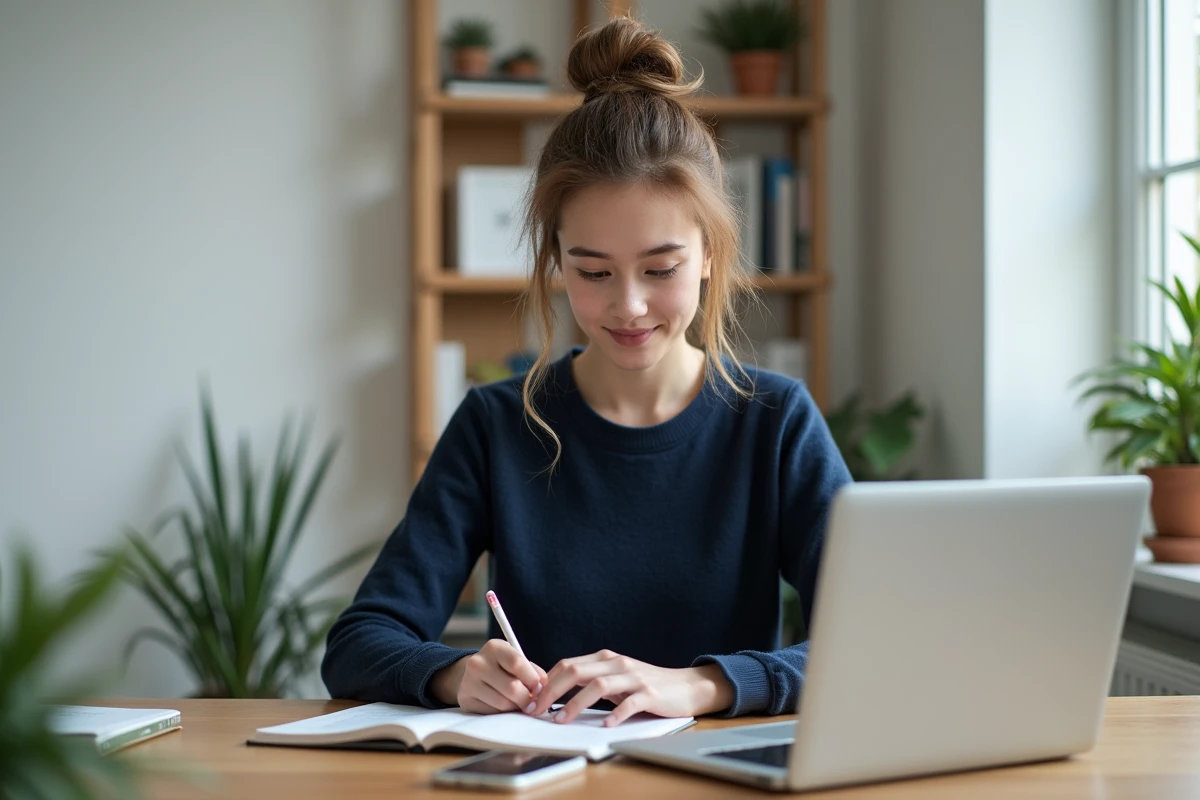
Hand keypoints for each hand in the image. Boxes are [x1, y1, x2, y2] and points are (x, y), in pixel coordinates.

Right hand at [431, 639, 547, 713]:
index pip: (517, 663)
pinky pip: (492, 713)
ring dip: (516, 707)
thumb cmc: (501, 667)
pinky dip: (503, 713)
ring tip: (517, 703)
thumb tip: (543, 687)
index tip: (539, 687)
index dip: (533, 679)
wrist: (472, 674)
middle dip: (527, 698)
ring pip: (503, 703)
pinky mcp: (465, 699)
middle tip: (532, 702)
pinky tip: (504, 706)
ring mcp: (469, 682)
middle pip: (512, 687)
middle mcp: (478, 662)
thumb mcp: (516, 660)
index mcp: (494, 647)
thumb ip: (532, 671)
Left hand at [528, 650, 733, 726]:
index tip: (530, 701)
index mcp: (604, 659)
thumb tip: (555, 693)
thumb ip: (590, 682)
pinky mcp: (650, 693)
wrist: (685, 686)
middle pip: (575, 671)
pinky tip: (605, 725)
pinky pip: (629, 702)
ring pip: (597, 685)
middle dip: (551, 691)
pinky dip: (615, 714)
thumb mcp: (615, 679)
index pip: (566, 665)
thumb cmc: (645, 685)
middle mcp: (616, 663)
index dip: (545, 682)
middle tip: (536, 710)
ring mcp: (633, 677)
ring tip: (561, 720)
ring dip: (575, 703)